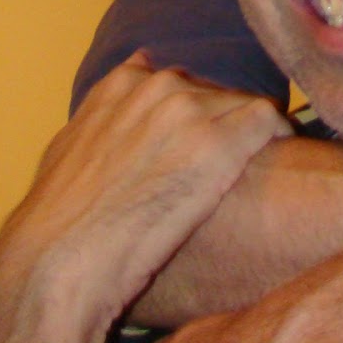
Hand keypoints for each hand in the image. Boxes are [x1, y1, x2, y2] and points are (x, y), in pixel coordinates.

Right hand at [0, 54, 287, 322]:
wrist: (62, 261)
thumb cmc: (59, 220)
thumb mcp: (67, 150)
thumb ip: (99, 116)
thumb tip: (121, 90)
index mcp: (120, 85)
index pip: (177, 81)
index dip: (194, 112)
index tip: (202, 138)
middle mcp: (158, 87)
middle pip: (214, 92)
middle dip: (224, 123)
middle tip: (232, 163)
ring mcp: (189, 111)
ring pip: (244, 102)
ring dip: (252, 133)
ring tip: (259, 166)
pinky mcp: (219, 142)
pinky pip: (268, 119)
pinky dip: (279, 135)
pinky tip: (284, 158)